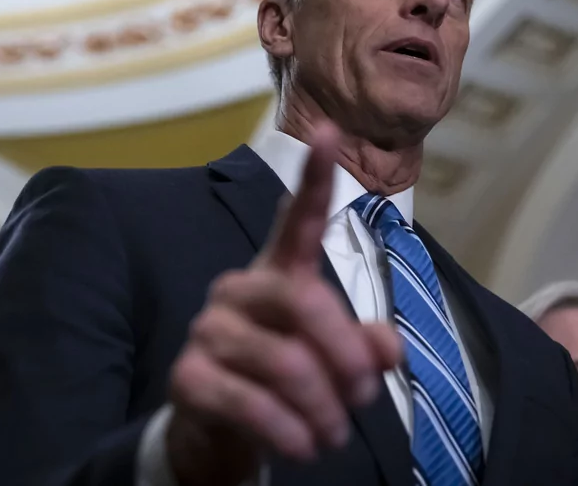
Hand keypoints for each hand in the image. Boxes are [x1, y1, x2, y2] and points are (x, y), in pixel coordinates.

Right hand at [165, 122, 402, 485]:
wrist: (218, 431)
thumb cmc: (284, 380)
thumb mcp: (332, 362)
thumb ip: (363, 347)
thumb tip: (388, 348)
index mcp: (278, 274)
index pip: (296, 219)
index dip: (316, 178)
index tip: (332, 131)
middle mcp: (239, 290)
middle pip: (304, 302)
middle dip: (346, 356)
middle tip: (365, 397)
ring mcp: (209, 331)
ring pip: (284, 362)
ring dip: (324, 408)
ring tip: (335, 434)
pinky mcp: (189, 377)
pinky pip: (249, 403)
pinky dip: (288, 432)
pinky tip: (304, 446)